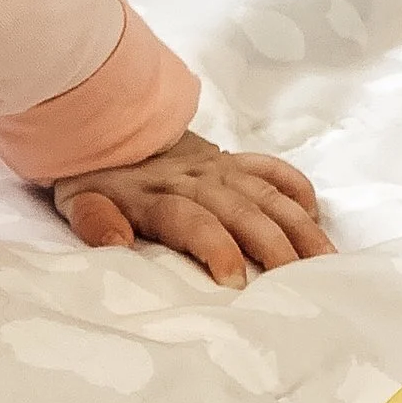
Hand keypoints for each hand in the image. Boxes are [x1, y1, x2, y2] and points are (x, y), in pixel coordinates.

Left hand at [54, 131, 331, 289]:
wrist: (102, 118)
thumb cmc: (93, 174)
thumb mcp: (77, 200)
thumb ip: (94, 221)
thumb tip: (116, 243)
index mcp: (158, 196)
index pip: (193, 222)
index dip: (215, 247)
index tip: (234, 280)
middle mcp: (196, 181)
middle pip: (243, 213)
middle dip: (274, 248)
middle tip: (298, 284)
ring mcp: (219, 168)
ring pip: (268, 196)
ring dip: (298, 227)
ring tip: (324, 260)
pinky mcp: (231, 160)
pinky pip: (270, 168)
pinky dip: (295, 187)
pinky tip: (313, 213)